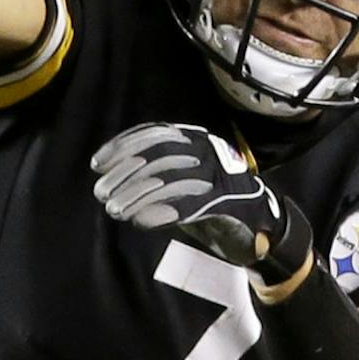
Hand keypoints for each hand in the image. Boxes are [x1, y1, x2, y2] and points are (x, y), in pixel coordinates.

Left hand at [91, 122, 312, 284]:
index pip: (153, 134)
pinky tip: (141, 220)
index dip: (122, 147)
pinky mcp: (229, 202)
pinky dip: (162, 212)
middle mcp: (207, 150)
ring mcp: (220, 174)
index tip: (97, 164)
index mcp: (194, 138)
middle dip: (124, 174)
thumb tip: (110, 178)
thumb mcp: (178, 180)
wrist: (261, 224)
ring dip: (137, 195)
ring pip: (169, 180)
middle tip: (101, 193)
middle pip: (157, 156)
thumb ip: (151, 174)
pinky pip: (190, 204)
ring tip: (115, 210)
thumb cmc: (210, 201)